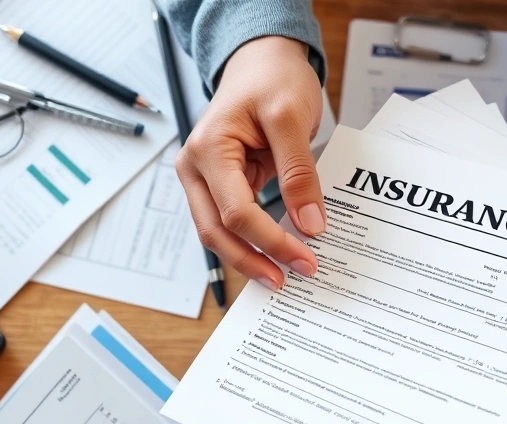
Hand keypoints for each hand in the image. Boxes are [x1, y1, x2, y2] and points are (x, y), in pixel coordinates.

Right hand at [176, 36, 324, 289]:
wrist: (262, 59)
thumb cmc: (272, 78)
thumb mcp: (291, 118)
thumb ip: (299, 173)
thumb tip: (310, 225)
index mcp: (208, 150)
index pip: (236, 213)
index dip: (271, 241)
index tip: (306, 258)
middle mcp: (196, 168)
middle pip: (216, 233)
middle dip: (253, 261)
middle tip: (289, 280)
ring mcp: (204, 178)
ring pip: (219, 233)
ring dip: (250, 256)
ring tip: (284, 275)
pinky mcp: (220, 183)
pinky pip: (233, 220)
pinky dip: (253, 240)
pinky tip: (278, 253)